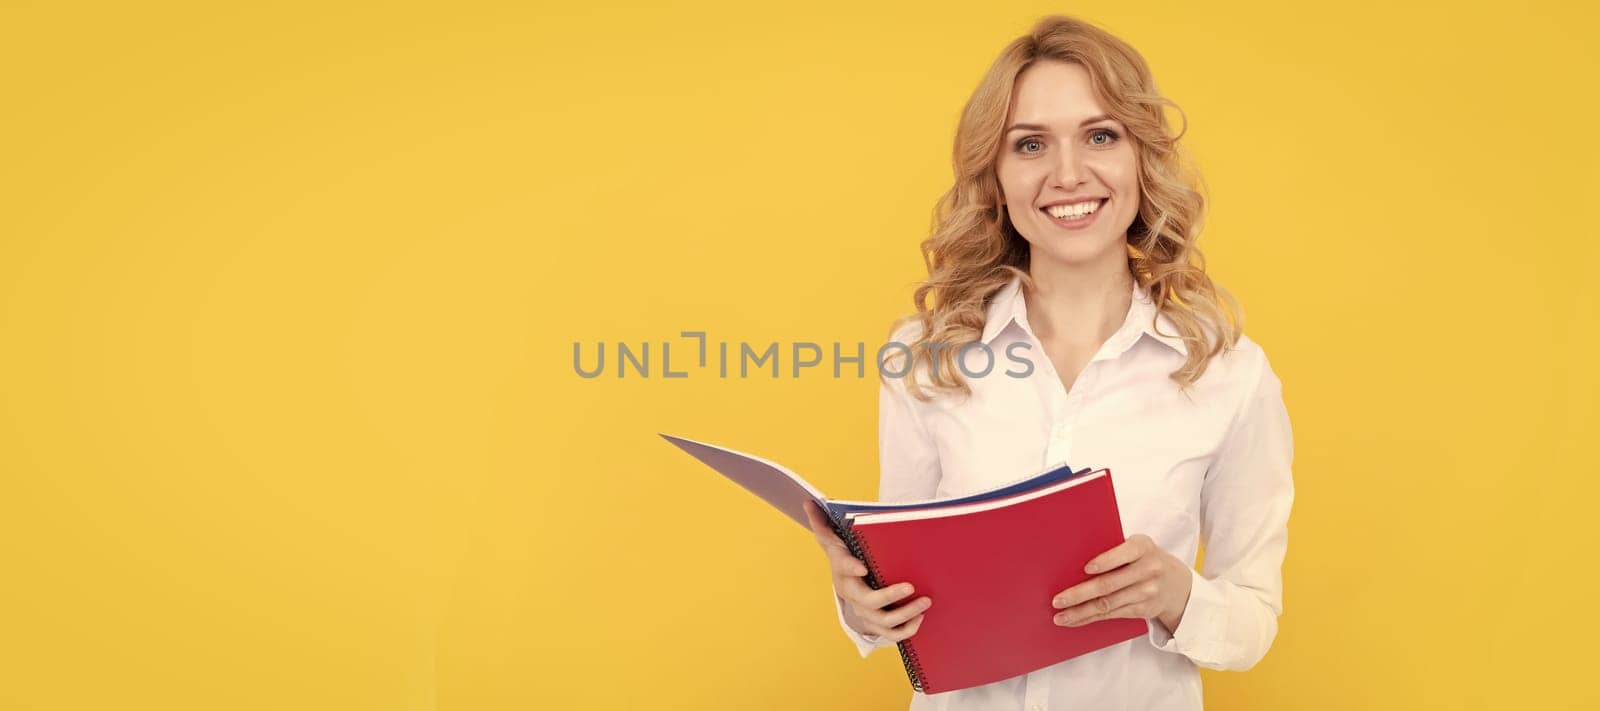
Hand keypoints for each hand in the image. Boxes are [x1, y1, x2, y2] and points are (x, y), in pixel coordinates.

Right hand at [803, 499, 931, 641]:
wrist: (848, 591)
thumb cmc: (844, 561)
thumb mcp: (833, 542)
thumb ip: (823, 523)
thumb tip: (808, 501)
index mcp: (843, 573)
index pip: (844, 569)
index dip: (851, 568)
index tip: (863, 566)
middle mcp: (853, 596)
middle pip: (869, 602)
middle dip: (891, 596)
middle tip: (911, 586)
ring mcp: (865, 613)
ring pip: (884, 621)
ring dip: (906, 614)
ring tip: (925, 601)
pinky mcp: (876, 625)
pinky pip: (892, 634)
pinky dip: (907, 629)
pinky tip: (920, 617)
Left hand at [1050, 534, 1192, 632]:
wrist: (1178, 584)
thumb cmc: (1145, 559)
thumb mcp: (1137, 547)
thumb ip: (1114, 550)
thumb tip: (1072, 560)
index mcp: (1143, 547)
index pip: (1123, 553)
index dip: (1105, 562)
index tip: (1086, 569)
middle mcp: (1148, 569)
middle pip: (1109, 584)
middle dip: (1080, 594)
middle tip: (1058, 600)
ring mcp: (1147, 592)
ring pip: (1108, 604)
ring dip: (1081, 612)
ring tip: (1060, 616)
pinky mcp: (1143, 610)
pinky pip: (1112, 615)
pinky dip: (1091, 618)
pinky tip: (1075, 620)